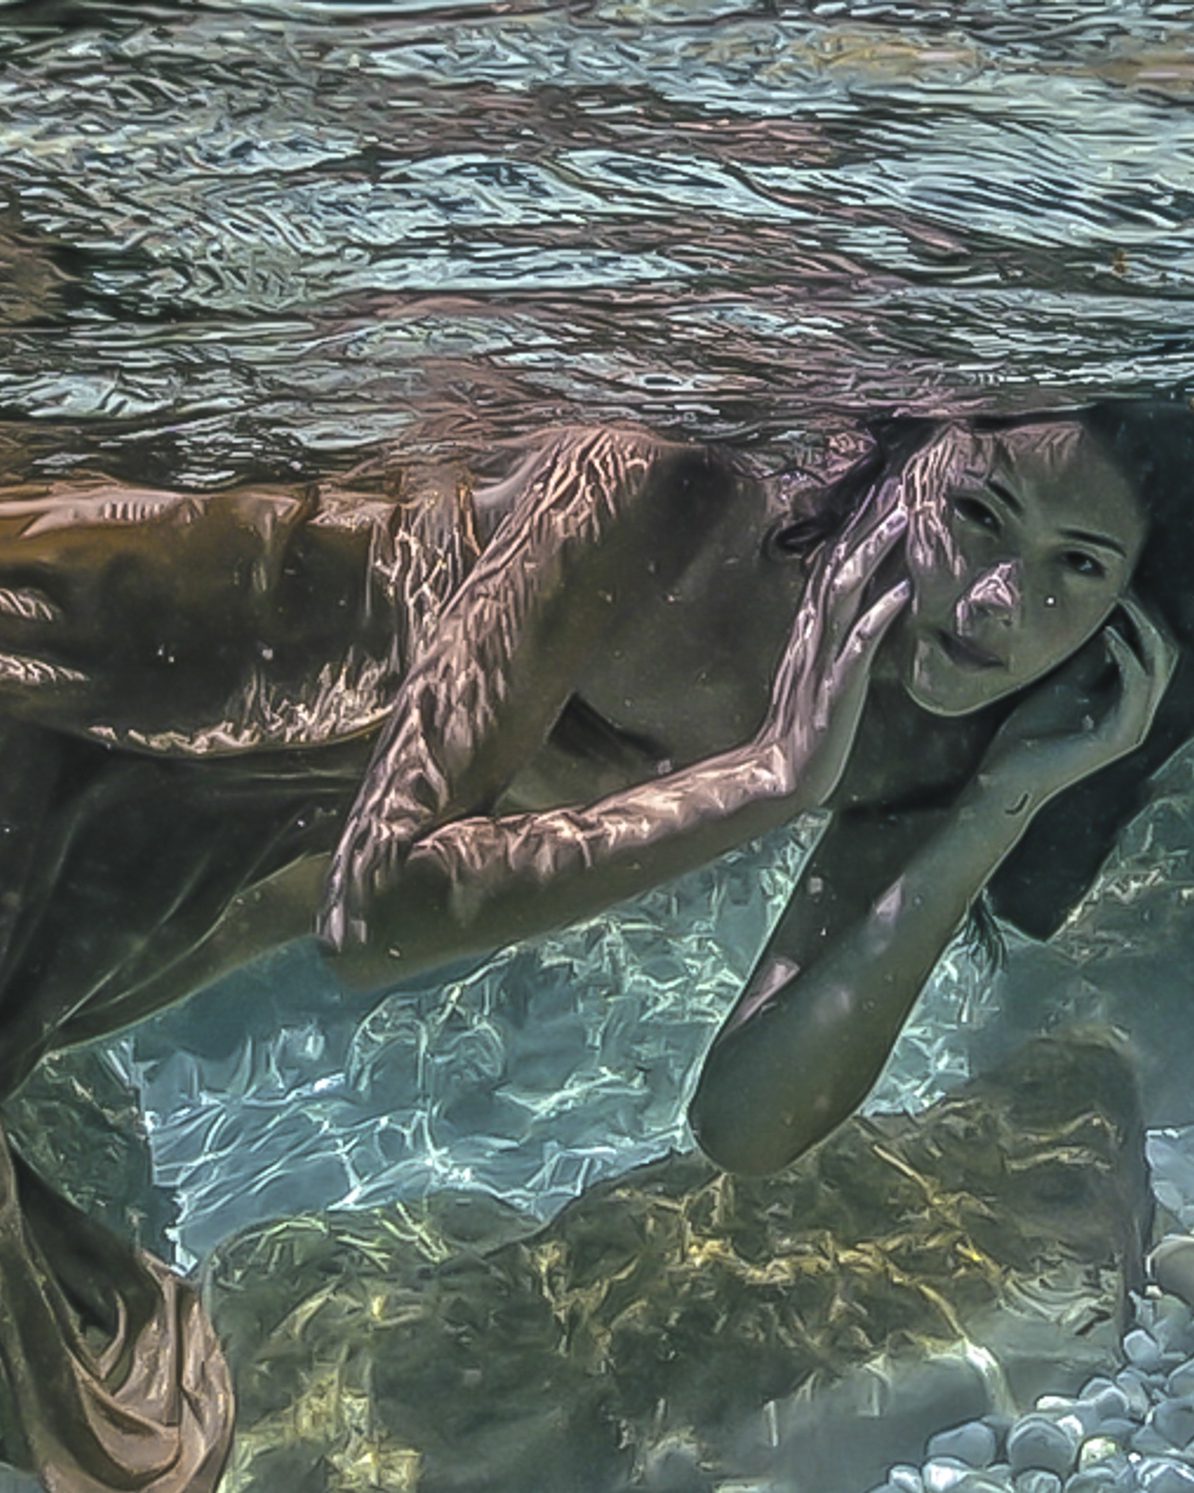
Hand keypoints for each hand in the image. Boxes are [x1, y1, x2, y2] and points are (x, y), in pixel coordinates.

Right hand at [760, 481, 910, 808]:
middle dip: (866, 521)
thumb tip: (859, 595)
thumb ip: (830, 629)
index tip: (881, 485)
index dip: (854, 524)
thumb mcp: (813, 665)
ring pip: (847, 591)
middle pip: (838, 563)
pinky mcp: (836, 687)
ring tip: (903, 516)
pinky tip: (904, 590)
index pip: (830, 562)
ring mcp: (823, 657)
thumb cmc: (801, 721)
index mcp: (810, 627)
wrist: (781, 772)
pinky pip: (859, 644)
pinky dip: (880, 613)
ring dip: (874, 551)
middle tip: (895, 479)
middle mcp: (814, 633)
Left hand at [973, 595, 1177, 816]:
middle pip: (1165, 652)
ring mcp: (1132, 726)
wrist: (1007, 778)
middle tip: (1127, 585)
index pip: (1152, 648)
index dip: (1143, 614)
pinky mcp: (1120, 736)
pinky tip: (1110, 633)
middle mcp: (1137, 713)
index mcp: (1125, 700)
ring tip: (1123, 598)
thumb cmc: (1028, 735)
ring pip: (1160, 666)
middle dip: (1149, 615)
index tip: (1122, 584)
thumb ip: (1084, 660)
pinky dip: (1127, 654)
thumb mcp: (1060, 684)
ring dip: (1144, 626)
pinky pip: (1137, 687)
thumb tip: (1099, 622)